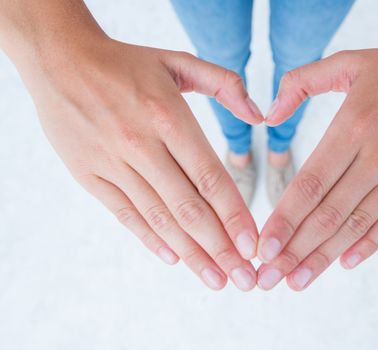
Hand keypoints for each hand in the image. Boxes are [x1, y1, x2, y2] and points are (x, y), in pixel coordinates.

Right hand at [25, 37, 262, 290]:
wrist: (59, 60)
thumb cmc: (127, 63)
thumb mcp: (178, 62)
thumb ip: (225, 84)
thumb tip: (260, 116)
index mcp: (169, 117)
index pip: (210, 178)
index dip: (235, 215)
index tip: (254, 245)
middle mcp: (142, 145)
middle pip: (189, 208)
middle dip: (220, 249)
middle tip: (245, 279)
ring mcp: (113, 163)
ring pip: (159, 218)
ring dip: (191, 254)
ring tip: (216, 280)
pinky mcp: (90, 175)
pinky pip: (125, 214)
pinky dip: (150, 239)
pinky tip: (174, 259)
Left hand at [256, 39, 377, 290]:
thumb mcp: (347, 62)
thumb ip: (301, 83)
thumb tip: (267, 116)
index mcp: (354, 125)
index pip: (310, 183)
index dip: (284, 218)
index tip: (262, 247)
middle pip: (329, 213)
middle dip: (295, 250)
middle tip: (268, 278)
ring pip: (358, 223)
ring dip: (324, 257)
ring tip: (297, 281)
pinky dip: (370, 244)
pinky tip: (345, 263)